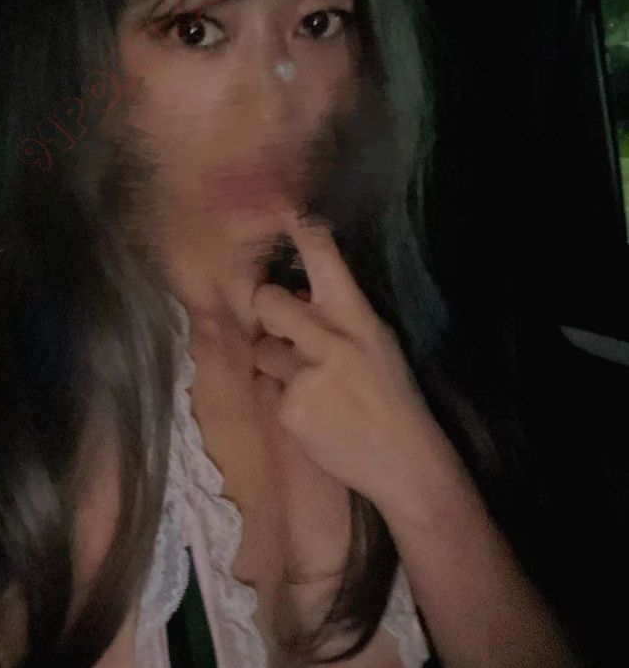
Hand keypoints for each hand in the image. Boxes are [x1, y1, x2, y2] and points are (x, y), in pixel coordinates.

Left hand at [251, 208, 446, 506]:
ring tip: (312, 388)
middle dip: (265, 311)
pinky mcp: (291, 407)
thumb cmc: (391, 396)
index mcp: (359, 317)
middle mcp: (332, 338)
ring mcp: (309, 374)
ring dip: (276, 366)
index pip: (326, 259)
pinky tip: (313, 416)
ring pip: (262, 351)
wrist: (405, 461)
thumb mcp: (377, 344)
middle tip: (280, 328)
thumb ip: (338, 318)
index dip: (298, 230)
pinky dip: (283, 401)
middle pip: (268, 301)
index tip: (280, 206)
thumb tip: (294, 294)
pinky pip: (268, 390)